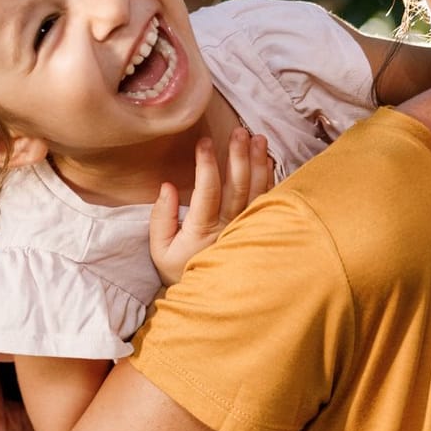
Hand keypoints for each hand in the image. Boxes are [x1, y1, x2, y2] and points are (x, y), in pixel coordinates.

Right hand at [149, 128, 273, 285]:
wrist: (209, 299)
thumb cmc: (180, 271)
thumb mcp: (160, 249)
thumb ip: (161, 218)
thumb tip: (167, 186)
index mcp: (203, 230)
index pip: (207, 190)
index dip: (206, 164)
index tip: (203, 141)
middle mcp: (229, 228)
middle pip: (239, 186)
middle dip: (239, 156)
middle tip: (239, 131)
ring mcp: (247, 230)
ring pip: (258, 191)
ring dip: (258, 162)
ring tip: (258, 138)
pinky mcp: (258, 231)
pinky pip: (268, 202)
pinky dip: (270, 179)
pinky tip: (269, 160)